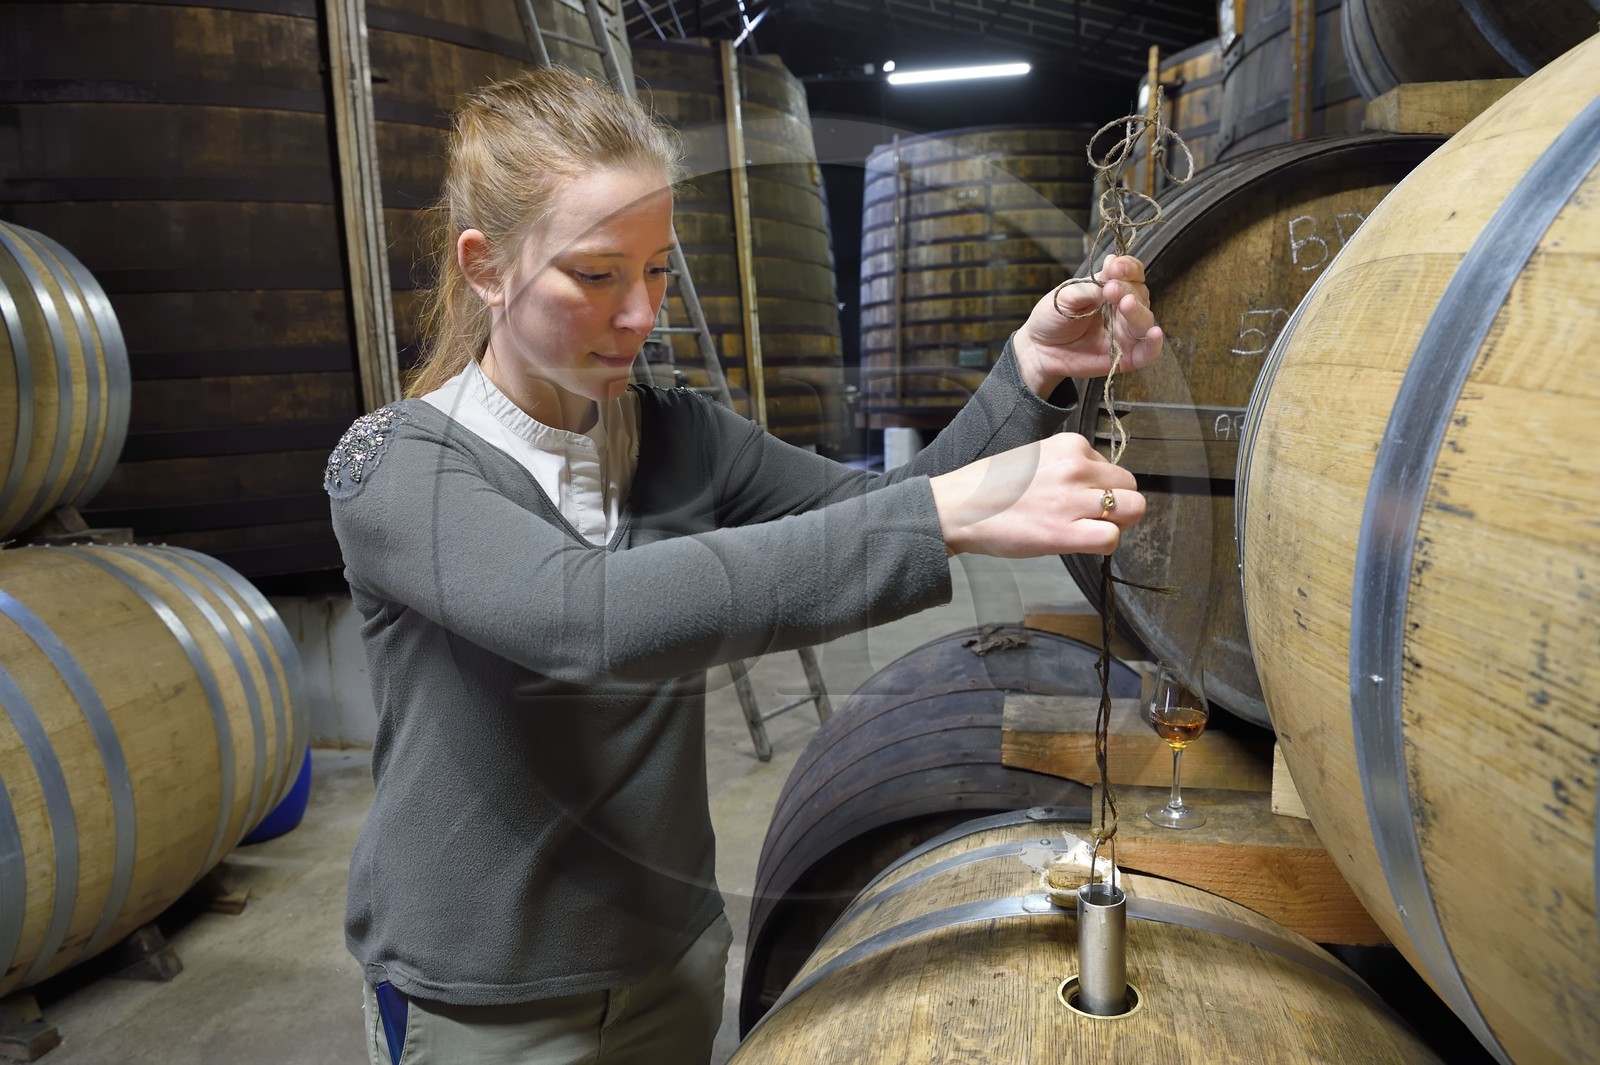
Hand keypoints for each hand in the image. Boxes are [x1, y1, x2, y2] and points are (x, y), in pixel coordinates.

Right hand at [930, 433, 1144, 557]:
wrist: (957, 507)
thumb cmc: (992, 487)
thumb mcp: (1037, 458)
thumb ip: (1071, 465)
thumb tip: (1100, 486)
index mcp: (1070, 445)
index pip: (1114, 468)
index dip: (1104, 489)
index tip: (1079, 500)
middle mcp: (1076, 467)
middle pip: (1131, 488)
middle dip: (1119, 505)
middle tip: (1091, 518)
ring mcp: (1072, 499)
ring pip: (1132, 510)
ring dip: (1116, 524)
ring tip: (1086, 530)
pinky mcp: (1064, 532)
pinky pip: (1112, 538)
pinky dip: (1104, 544)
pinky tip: (1080, 543)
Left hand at [1013, 254, 1162, 396]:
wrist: (1039, 350)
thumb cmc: (1052, 318)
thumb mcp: (1066, 295)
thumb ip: (1091, 285)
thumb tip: (1112, 266)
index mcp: (1111, 288)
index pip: (1132, 274)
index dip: (1128, 268)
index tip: (1115, 266)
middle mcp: (1124, 309)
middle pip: (1140, 294)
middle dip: (1127, 289)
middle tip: (1110, 290)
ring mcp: (1126, 333)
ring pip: (1145, 320)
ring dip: (1138, 311)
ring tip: (1124, 304)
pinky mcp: (1127, 357)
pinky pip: (1148, 352)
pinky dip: (1154, 343)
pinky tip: (1155, 333)